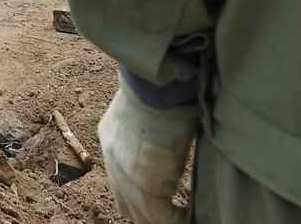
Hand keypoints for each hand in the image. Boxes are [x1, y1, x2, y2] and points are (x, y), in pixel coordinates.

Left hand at [97, 84, 196, 223]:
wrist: (155, 90)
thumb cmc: (159, 89)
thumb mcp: (148, 109)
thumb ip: (152, 128)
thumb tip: (172, 129)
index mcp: (111, 139)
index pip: (120, 177)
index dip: (139, 191)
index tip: (162, 196)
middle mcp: (112, 160)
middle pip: (125, 202)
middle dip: (147, 211)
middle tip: (171, 213)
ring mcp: (125, 178)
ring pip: (140, 214)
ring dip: (161, 218)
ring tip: (182, 217)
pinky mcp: (144, 189)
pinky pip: (160, 218)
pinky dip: (177, 220)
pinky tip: (190, 216)